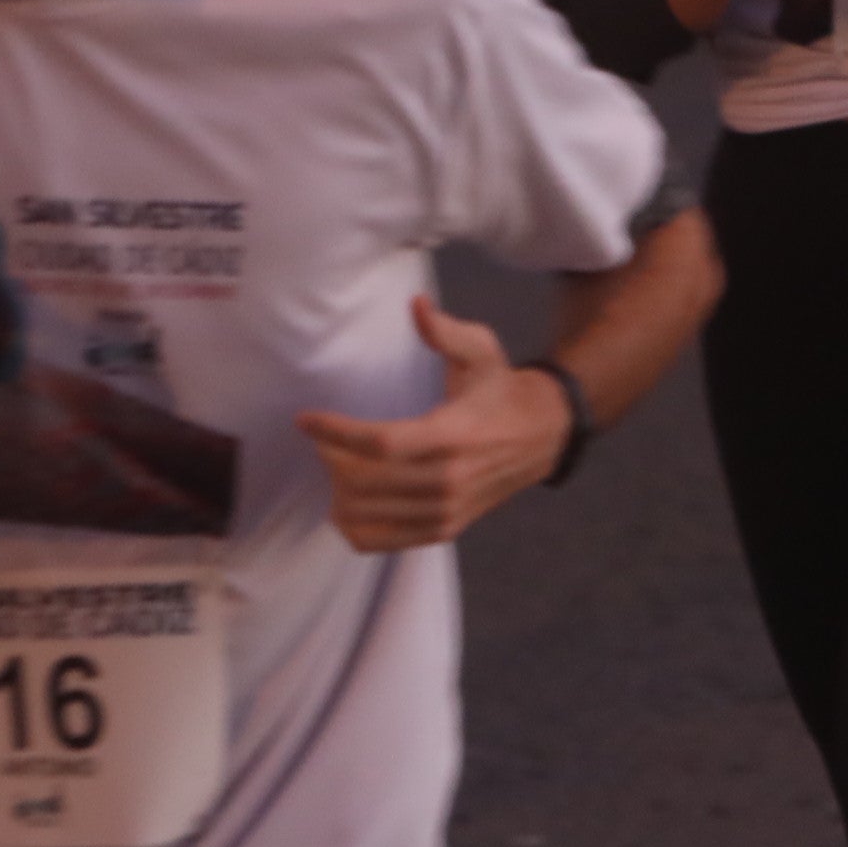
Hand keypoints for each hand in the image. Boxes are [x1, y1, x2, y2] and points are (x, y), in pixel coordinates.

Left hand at [293, 293, 571, 552]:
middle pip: (365, 481)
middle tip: (325, 439)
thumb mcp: (481, 350)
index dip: (336, 432)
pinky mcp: (443, 529)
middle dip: (332, 458)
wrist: (541, 435)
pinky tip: (348, 501)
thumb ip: (446, 331)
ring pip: (367, 513)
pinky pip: (380, 541)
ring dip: (338, 490)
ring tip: (338, 465)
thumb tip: (416, 305)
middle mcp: (449, 480)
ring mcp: (446, 511)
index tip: (306, 420)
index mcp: (454, 434)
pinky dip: (353, 525)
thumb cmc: (500, 387)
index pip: (382, 443)